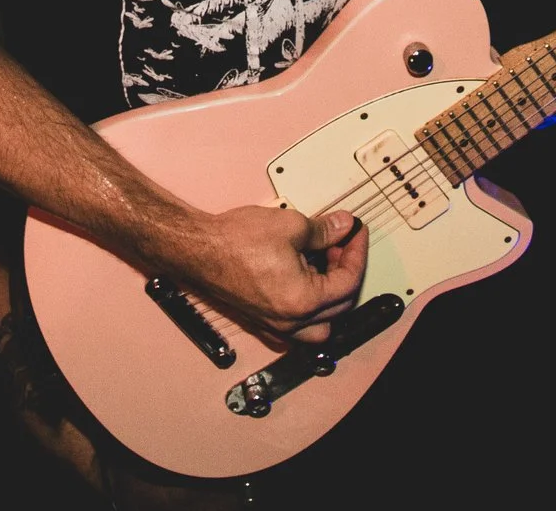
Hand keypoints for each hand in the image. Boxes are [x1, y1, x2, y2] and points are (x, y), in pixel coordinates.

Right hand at [159, 203, 366, 346]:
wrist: (198, 250)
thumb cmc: (234, 242)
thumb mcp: (291, 225)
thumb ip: (324, 230)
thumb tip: (343, 227)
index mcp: (304, 301)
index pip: (348, 282)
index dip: (357, 252)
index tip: (356, 232)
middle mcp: (291, 322)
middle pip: (339, 306)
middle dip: (346, 271)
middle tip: (342, 243)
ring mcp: (275, 325)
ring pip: (320, 326)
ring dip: (330, 298)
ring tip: (324, 264)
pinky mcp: (261, 322)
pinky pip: (297, 329)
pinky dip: (309, 310)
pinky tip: (304, 281)